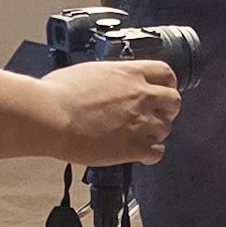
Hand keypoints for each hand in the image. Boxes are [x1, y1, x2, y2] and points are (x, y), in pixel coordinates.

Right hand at [39, 60, 180, 164]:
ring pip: (166, 129)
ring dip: (155, 133)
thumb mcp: (89, 72)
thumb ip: (109, 79)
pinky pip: (156, 153)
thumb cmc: (59, 93)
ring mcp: (141, 122)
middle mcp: (142, 95)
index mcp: (130, 73)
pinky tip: (137, 153)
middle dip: (166, 109)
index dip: (165, 84)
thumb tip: (108, 84)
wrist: (51, 116)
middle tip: (153, 115)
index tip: (160, 90)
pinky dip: (149, 154)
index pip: (166, 73)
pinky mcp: (134, 147)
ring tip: (138, 136)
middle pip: (174, 101)